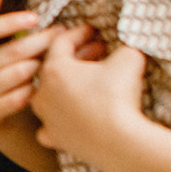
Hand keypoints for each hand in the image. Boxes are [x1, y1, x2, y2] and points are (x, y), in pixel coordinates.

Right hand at [0, 0, 59, 138]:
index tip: (35, 17)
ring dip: (41, 63)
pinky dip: (36, 87)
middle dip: (40, 42)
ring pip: (20, 74)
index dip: (7, 22)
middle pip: (9, 53)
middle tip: (61, 33)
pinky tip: (45, 80)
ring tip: (57, 55)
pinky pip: (23, 96)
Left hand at [29, 31, 154, 171]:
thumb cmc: (118, 97)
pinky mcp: (55, 139)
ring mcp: (46, 118)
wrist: (119, 142)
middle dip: (79, 56)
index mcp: (54, 69)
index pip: (62, 42)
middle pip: (56, 68)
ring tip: (91, 79)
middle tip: (98, 49)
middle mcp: (42, 93)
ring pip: (51, 95)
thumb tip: (125, 47)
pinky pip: (51, 125)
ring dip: (70, 85)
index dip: (78, 33)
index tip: (91, 29)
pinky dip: (60, 118)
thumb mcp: (128, 59)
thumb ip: (122, 47)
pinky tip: (69, 114)